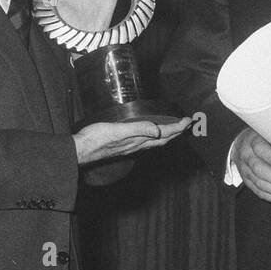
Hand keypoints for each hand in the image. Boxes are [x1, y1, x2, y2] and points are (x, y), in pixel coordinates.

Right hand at [73, 116, 190, 165]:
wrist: (82, 149)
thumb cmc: (97, 139)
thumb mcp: (118, 130)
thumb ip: (138, 129)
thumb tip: (158, 129)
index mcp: (139, 140)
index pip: (164, 133)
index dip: (178, 127)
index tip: (188, 120)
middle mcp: (138, 145)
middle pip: (163, 139)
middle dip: (177, 132)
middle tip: (186, 124)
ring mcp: (131, 147)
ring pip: (155, 142)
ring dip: (167, 135)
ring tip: (175, 129)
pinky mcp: (124, 146)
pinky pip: (146, 142)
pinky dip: (154, 137)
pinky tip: (151, 135)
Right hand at [235, 128, 270, 204]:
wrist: (241, 144)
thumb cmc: (263, 138)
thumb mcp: (270, 133)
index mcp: (252, 140)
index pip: (261, 149)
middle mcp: (246, 155)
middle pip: (259, 169)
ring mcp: (245, 170)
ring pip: (259, 183)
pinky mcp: (247, 181)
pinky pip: (259, 192)